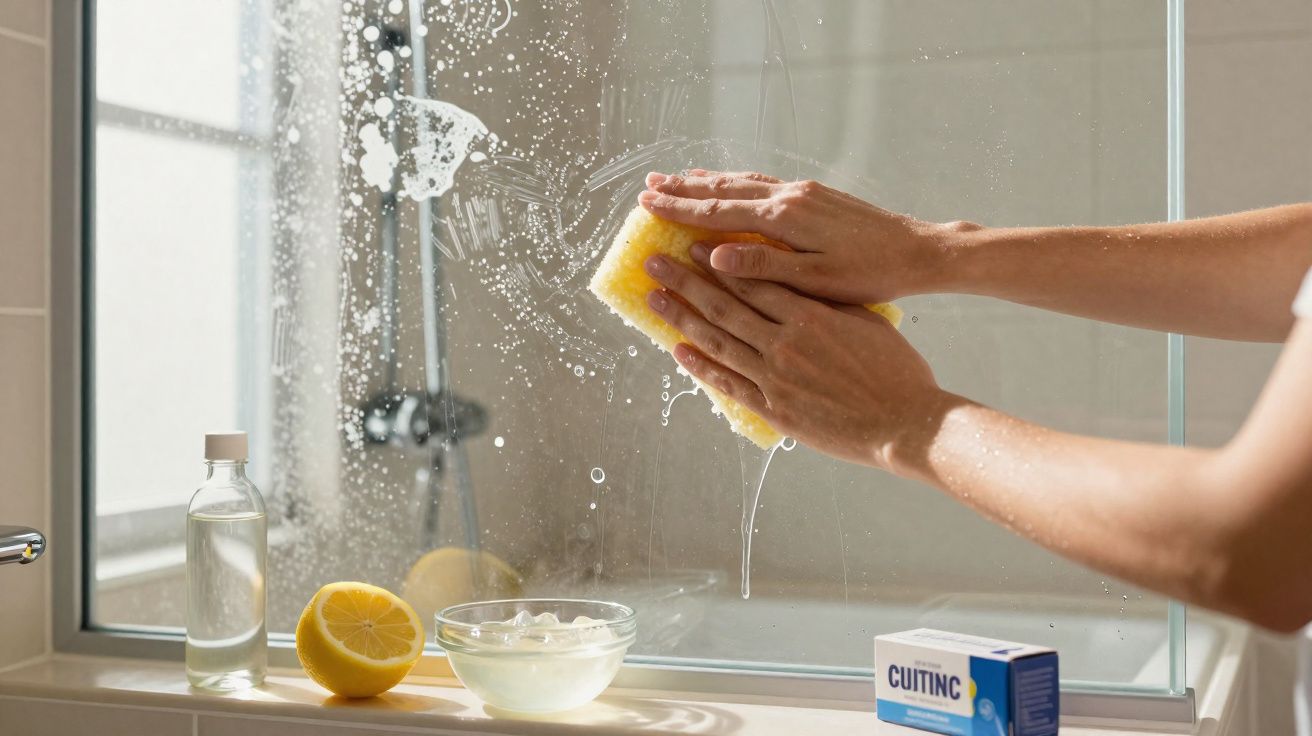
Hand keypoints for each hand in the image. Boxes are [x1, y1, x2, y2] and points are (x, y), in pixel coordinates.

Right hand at [639, 169, 967, 303]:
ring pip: (744, 181)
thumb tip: (712, 256)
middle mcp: (791, 197)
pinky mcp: (816, 195)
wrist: (919, 252)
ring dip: (708, 181)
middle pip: (726, 189)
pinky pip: (764, 183)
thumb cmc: (870, 275)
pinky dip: (737, 182)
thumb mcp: (815, 280)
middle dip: (685, 188)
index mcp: (786, 219)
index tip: (646, 204)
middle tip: (648, 186)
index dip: (679, 209)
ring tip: (678, 178)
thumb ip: (763, 265)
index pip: (719, 211)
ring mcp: (804, 192)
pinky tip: (730, 185)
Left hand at [642, 244, 945, 467]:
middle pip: (723, 305)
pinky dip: (701, 367)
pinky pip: (728, 384)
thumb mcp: (865, 320)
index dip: (716, 262)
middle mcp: (785, 342)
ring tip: (654, 298)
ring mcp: (776, 377)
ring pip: (717, 341)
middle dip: (684, 281)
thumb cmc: (895, 370)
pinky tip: (679, 351)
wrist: (906, 423)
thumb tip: (797, 282)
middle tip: (654, 262)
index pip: (752, 280)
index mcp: (810, 314)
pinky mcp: (774, 409)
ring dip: (681, 317)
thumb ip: (826, 301)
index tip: (691, 245)